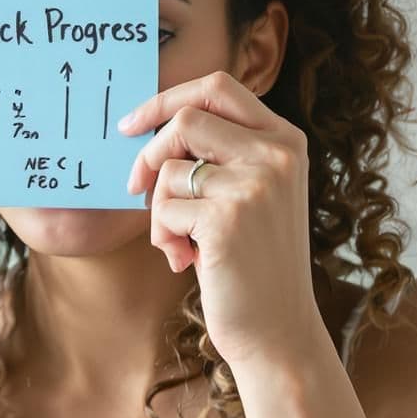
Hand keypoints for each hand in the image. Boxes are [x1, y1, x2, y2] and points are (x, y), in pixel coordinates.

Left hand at [120, 72, 329, 369]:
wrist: (277, 330)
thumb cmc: (251, 263)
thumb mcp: (250, 195)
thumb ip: (220, 156)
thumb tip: (148, 127)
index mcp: (285, 140)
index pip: (218, 88)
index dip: (167, 100)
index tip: (131, 125)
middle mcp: (277, 154)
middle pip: (186, 118)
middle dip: (149, 154)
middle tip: (135, 188)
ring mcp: (256, 183)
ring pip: (169, 168)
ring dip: (158, 209)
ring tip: (179, 242)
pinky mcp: (229, 216)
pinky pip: (165, 208)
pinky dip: (163, 236)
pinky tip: (186, 261)